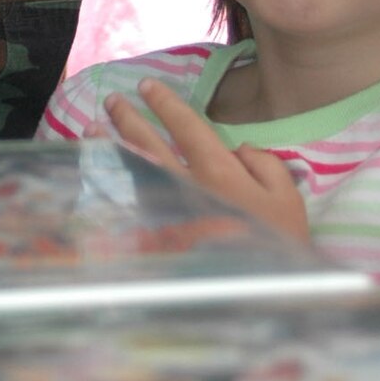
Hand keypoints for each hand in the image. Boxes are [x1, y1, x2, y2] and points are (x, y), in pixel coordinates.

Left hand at [104, 78, 309, 242]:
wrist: (255, 295)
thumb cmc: (277, 245)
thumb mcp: (287, 199)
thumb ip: (265, 164)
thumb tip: (240, 148)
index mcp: (217, 171)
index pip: (185, 126)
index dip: (165, 103)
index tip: (147, 85)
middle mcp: (183, 186)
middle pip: (148, 143)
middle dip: (128, 118)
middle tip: (112, 100)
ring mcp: (165, 213)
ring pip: (130, 169)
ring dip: (110, 146)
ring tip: (92, 128)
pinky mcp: (155, 237)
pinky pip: (128, 201)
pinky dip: (112, 183)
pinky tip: (98, 173)